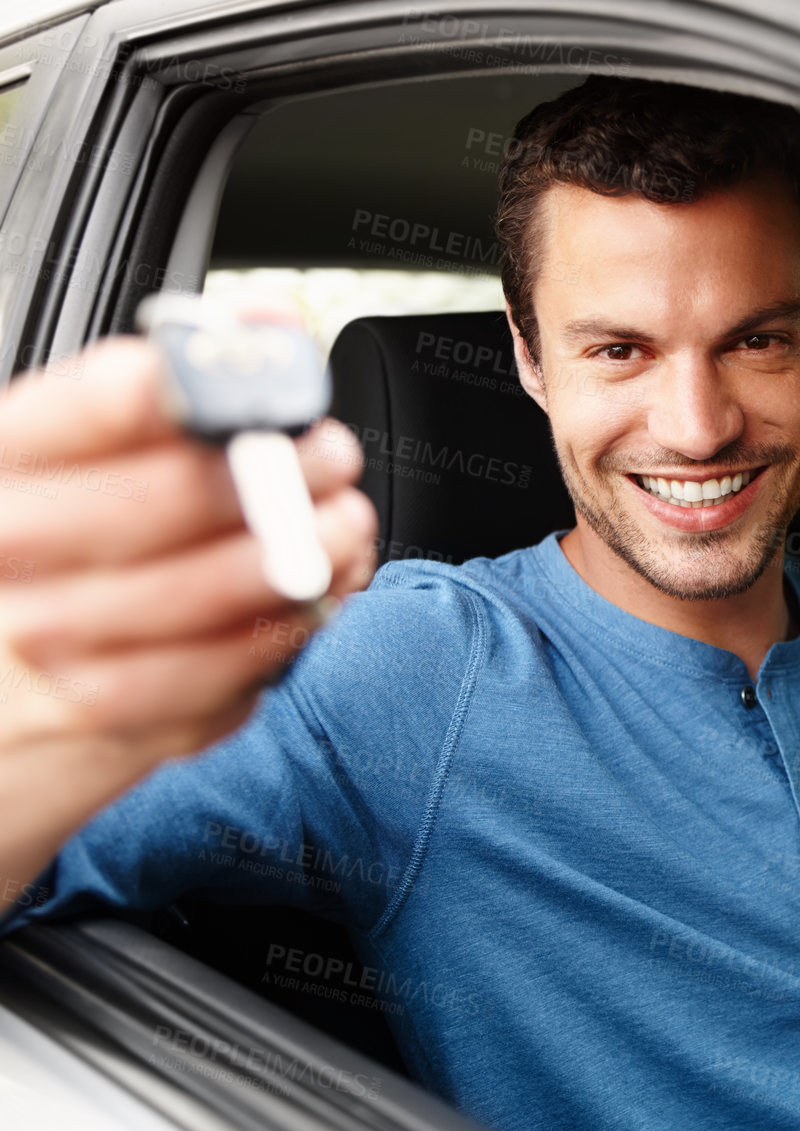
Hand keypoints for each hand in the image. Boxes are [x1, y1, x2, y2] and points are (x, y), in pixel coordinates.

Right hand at [0, 335, 376, 906]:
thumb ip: (176, 387)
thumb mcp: (81, 464)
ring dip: (291, 558)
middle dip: (264, 476)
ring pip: (191, 601)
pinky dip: (281, 634)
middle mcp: (6, 554)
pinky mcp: (108, 719)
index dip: (161, 392)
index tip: (243, 375)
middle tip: (330, 454)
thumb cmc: (57, 560)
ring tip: (345, 524)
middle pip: (147, 508)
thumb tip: (265, 322)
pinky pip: (213, 679)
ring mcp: (51, 644)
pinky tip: (317, 600)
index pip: (66, 416)